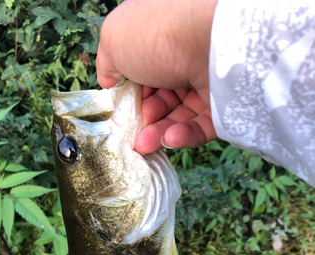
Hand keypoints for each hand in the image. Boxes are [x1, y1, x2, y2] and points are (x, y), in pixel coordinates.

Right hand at [96, 0, 217, 153]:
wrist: (211, 42)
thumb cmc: (157, 35)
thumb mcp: (114, 40)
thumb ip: (107, 64)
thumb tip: (110, 84)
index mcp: (159, 39)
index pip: (141, 74)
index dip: (130, 96)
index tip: (120, 115)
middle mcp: (183, 58)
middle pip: (160, 99)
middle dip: (143, 121)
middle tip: (132, 136)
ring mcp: (204, 81)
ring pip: (178, 116)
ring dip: (158, 133)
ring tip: (144, 145)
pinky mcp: (222, 105)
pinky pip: (200, 126)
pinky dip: (183, 136)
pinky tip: (169, 139)